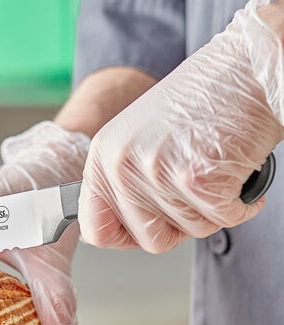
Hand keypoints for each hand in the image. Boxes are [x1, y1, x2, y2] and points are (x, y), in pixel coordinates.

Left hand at [78, 1, 283, 252]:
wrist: (246, 65)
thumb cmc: (200, 102)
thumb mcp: (139, 140)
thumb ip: (126, 184)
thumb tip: (123, 232)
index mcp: (101, 158)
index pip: (95, 230)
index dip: (127, 239)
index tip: (150, 229)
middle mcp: (121, 165)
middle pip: (150, 239)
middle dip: (180, 226)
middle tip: (196, 194)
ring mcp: (157, 170)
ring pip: (191, 230)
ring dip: (214, 209)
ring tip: (216, 169)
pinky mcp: (197, 175)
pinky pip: (223, 218)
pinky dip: (241, 203)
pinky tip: (238, 173)